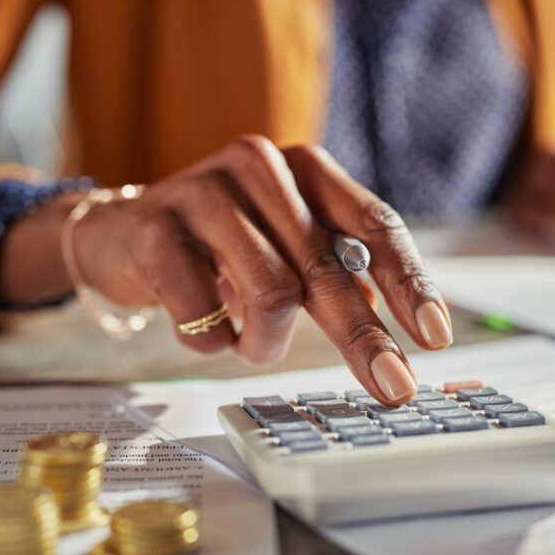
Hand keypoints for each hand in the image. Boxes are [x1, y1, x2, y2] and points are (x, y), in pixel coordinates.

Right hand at [0, 137, 452, 404]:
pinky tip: (205, 326)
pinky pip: (208, 314)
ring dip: (266, 342)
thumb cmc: (220, 244)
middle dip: (364, 338)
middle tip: (392, 386)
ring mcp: (205, 193)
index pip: (373, 224)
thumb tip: (393, 318)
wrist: (120, 233)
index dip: (410, 282)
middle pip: (330, 268)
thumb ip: (338, 270)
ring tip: (251, 344)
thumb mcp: (286, 244)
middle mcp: (260, 167)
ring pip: (272, 294)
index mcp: (304, 168)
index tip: (434, 335)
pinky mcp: (157, 230)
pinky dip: (215, 339)